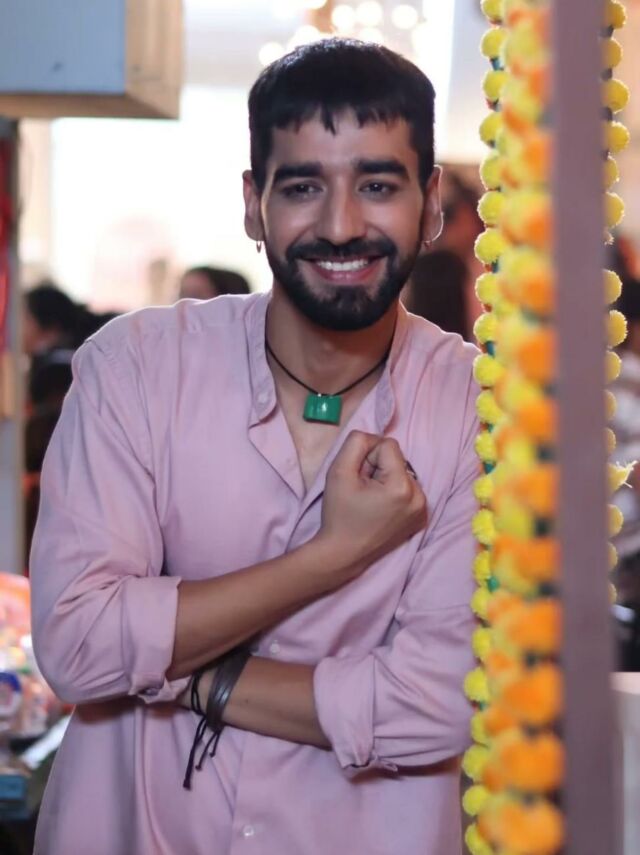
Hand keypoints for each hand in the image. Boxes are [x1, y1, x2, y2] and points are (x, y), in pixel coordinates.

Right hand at [317, 430, 426, 579]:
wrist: (343, 553)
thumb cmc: (339, 514)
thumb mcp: (339, 471)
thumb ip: (356, 443)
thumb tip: (372, 437)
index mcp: (402, 486)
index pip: (388, 444)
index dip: (367, 456)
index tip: (358, 477)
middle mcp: (420, 497)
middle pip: (397, 459)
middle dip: (378, 468)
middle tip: (362, 491)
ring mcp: (423, 510)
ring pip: (402, 472)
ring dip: (385, 479)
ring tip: (371, 501)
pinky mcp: (421, 517)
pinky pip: (408, 488)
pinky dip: (394, 492)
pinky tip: (380, 508)